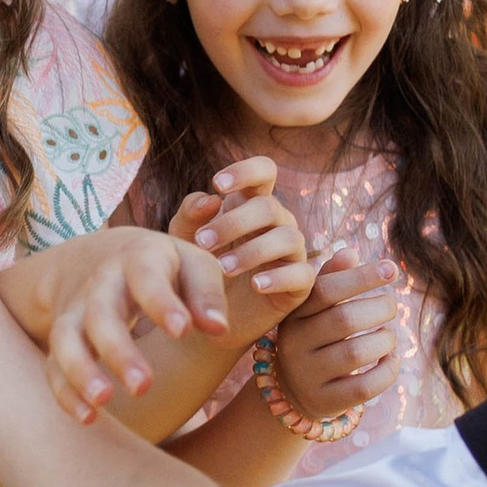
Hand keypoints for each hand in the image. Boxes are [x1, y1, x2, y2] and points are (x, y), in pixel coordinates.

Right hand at [32, 225, 233, 419]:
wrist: (101, 255)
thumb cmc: (164, 267)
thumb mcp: (191, 265)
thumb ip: (207, 293)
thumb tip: (218, 328)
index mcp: (138, 259)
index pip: (146, 277)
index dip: (162, 303)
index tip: (182, 330)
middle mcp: (100, 283)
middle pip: (100, 313)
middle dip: (118, 350)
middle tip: (142, 386)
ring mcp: (77, 311)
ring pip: (67, 338)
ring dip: (81, 370)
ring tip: (103, 400)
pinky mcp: (62, 338)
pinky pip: (54, 364)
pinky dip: (66, 392)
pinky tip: (88, 418)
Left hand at [170, 160, 316, 335]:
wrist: (206, 315)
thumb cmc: (198, 266)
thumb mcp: (184, 239)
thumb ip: (190, 215)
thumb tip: (211, 198)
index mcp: (251, 203)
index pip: (265, 171)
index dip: (246, 171)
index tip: (217, 184)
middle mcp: (277, 222)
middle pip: (270, 207)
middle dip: (234, 222)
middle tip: (202, 242)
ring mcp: (292, 252)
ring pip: (289, 238)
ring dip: (253, 251)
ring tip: (222, 268)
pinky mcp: (300, 284)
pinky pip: (302, 274)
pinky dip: (279, 278)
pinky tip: (255, 285)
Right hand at [268, 250, 405, 426]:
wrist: (290, 392)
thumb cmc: (311, 337)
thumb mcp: (312, 307)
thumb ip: (329, 278)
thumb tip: (351, 252)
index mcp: (292, 314)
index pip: (325, 289)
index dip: (361, 276)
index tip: (392, 268)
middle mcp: (294, 344)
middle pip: (344, 320)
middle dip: (379, 308)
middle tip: (391, 306)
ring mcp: (307, 375)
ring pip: (356, 353)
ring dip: (385, 340)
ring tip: (388, 335)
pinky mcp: (325, 401)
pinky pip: (365, 386)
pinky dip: (387, 370)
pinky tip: (389, 359)